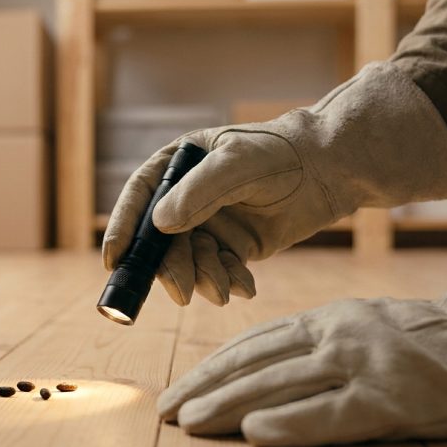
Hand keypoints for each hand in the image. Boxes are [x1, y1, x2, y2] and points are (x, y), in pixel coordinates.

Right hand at [103, 62, 446, 306]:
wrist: (330, 169)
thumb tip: (160, 225)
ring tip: (224, 288)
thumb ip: (199, 192)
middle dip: (170, 268)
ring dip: (203, 279)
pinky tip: (245, 286)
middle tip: (182, 292)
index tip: (115, 260)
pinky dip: (228, 282)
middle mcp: (188, 195)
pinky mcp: (235, 245)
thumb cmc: (282, 153)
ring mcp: (211, 222)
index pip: (141, 197)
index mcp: (179, 165)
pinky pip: (219, 270)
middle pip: (162, 239)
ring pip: (190, 260)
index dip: (124, 229)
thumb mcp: (238, 164)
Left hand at [158, 213, 446, 446]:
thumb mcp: (360, 325)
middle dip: (203, 388)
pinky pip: (330, 413)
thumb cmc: (425, 340)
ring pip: (279, 385)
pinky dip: (290, 424)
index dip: (208, 369)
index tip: (175, 389)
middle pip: (253, 364)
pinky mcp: (390, 400)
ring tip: (188, 422)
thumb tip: (255, 367)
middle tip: (164, 411)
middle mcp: (335, 336)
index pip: (251, 344)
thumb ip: (311, 342)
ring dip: (227, 405)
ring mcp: (361, 366)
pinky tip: (255, 434)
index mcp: (325, 320)